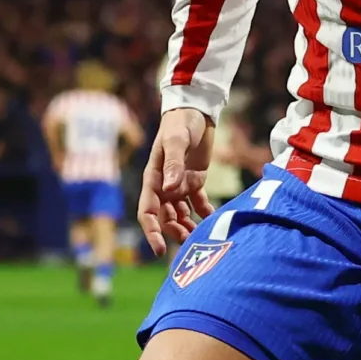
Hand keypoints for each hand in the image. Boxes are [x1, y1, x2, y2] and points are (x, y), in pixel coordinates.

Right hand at [138, 109, 212, 255]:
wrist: (195, 111)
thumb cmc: (180, 122)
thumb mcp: (176, 140)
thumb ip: (173, 163)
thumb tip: (169, 189)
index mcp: (153, 178)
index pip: (148, 211)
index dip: (152, 231)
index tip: (160, 249)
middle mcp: (164, 185)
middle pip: (165, 217)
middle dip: (174, 233)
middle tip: (190, 245)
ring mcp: (179, 184)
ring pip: (181, 214)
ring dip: (188, 227)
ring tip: (201, 237)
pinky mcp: (195, 181)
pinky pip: (198, 204)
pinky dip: (204, 214)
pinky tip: (212, 220)